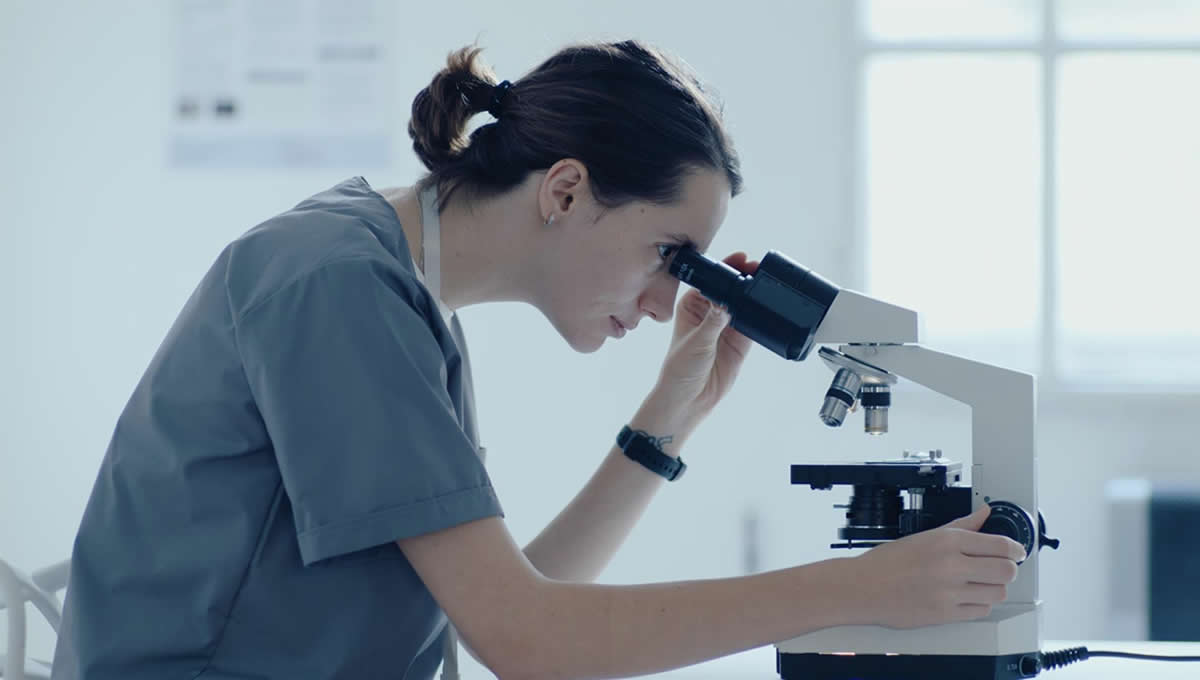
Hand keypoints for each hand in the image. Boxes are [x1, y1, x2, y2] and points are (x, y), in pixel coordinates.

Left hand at [648, 252, 757, 435]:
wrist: (689, 400)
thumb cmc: (680, 369)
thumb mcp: (696, 341)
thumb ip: (713, 321)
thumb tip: (726, 302)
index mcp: (692, 305)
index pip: (712, 280)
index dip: (726, 269)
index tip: (740, 259)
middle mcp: (710, 313)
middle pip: (732, 290)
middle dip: (745, 279)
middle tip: (758, 270)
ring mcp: (727, 327)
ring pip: (745, 305)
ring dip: (756, 297)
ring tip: (768, 286)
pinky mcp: (740, 342)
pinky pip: (755, 325)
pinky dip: (762, 318)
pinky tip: (771, 309)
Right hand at [844, 505, 1026, 629]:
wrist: (863, 588)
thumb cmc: (888, 562)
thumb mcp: (925, 536)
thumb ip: (961, 526)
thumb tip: (984, 514)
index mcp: (946, 541)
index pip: (1000, 545)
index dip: (1016, 549)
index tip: (1017, 551)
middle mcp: (951, 566)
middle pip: (1006, 570)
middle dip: (1008, 569)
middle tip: (1001, 567)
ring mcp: (949, 592)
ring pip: (998, 593)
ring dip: (995, 588)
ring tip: (982, 583)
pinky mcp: (946, 614)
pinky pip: (981, 611)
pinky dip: (980, 604)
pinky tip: (968, 596)